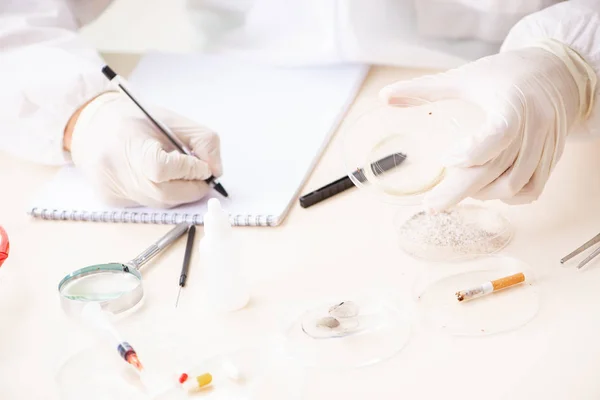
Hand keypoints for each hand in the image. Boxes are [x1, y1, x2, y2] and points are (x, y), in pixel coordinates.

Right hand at [67, 91, 221, 207]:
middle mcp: (115, 171)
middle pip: (165, 194)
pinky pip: (149, 204)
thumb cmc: (134, 120)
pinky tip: (156, 178)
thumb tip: (215, 170)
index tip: (201, 166)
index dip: (188, 170)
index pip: (162, 168)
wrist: (92, 126)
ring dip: (180, 192)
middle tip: (200, 175)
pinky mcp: (112, 201)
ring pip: (160, 202)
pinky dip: (162, 194)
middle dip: (192, 187)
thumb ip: (202, 141)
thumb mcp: (171, 120)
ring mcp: (112, 190)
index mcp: (128, 143)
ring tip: (179, 173)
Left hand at [380, 44, 593, 210]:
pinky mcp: (552, 158)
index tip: (445, 159)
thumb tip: (384, 97)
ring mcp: (546, 145)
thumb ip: (425, 89)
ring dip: (483, 193)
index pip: (499, 133)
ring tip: (457, 190)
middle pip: (498, 170)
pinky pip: (532, 189)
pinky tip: (487, 191)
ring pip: (514, 185)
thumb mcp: (465, 76)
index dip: (472, 151)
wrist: (558, 71)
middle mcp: (534, 126)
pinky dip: (508, 196)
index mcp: (513, 103)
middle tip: (430, 205)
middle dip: (460, 191)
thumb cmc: (506, 74)